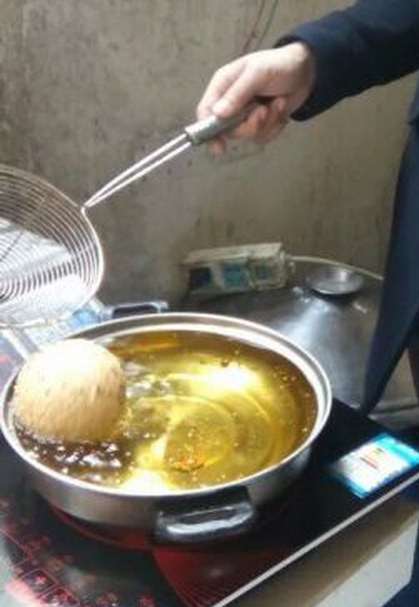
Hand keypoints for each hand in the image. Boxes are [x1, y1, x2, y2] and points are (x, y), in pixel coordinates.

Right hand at [196, 43, 314, 153]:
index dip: (208, 131)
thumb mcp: (257, 73)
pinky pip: (263, 136)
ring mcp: (246, 114)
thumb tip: (217, 113)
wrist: (306, 71)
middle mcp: (231, 102)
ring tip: (278, 103)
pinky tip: (281, 108)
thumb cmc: (279, 64)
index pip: (205, 112)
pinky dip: (275, 126)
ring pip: (248, 135)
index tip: (219, 146)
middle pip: (228, 130)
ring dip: (267, 123)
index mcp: (223, 86)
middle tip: (263, 111)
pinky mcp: (261, 123)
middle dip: (249, 125)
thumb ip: (237, 94)